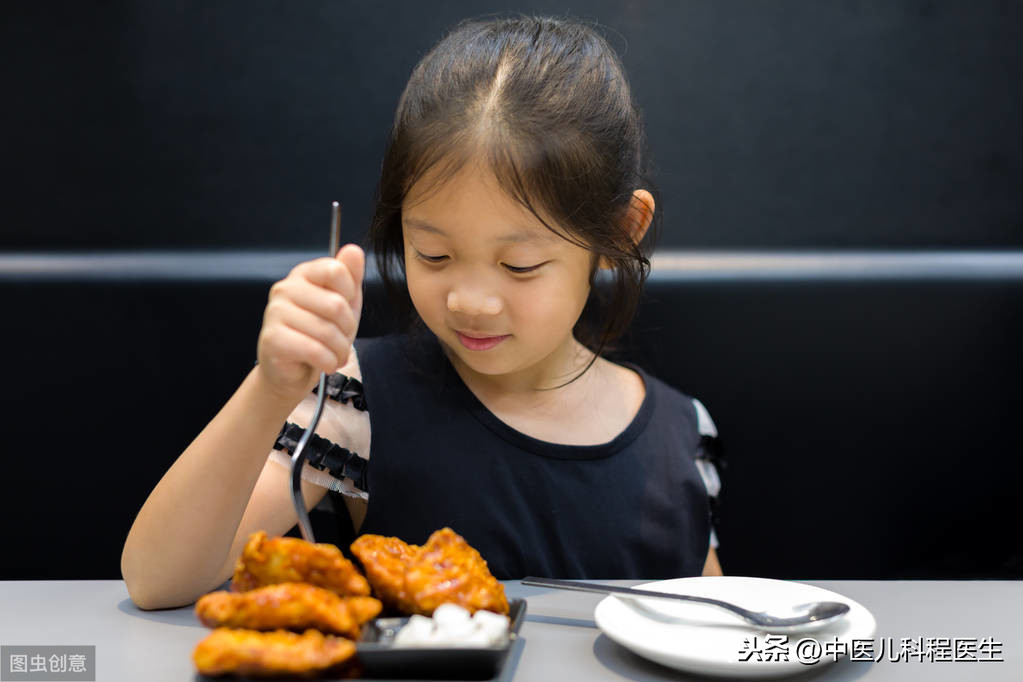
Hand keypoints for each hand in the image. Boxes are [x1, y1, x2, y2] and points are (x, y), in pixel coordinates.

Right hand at [255, 244, 364, 401]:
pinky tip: (326, 364)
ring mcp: (275, 313)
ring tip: (335, 355)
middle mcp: (285, 288)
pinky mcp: (273, 339)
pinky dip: (328, 362)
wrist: (294, 369)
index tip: (345, 310)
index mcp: (303, 274)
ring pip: (326, 331)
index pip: (336, 270)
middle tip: (342, 340)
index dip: (350, 295)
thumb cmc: (319, 333)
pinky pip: (314, 350)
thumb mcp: (343, 302)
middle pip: (336, 305)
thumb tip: (354, 250)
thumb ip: (350, 276)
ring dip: (339, 351)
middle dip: (348, 330)